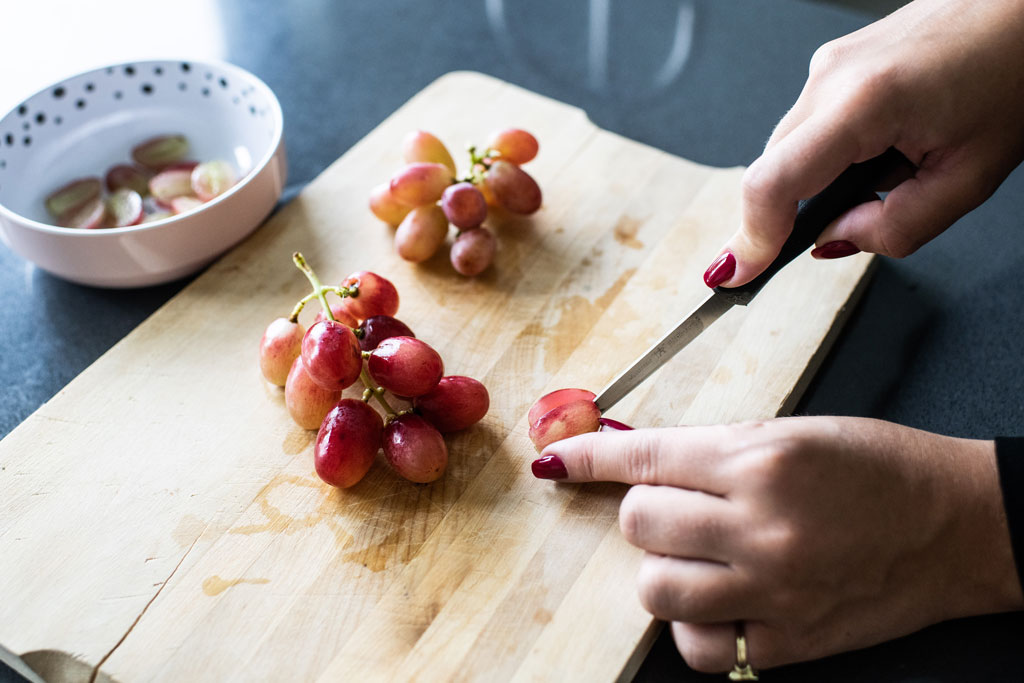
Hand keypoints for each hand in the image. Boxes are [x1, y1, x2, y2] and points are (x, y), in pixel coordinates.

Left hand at [531, 416, 1022, 670]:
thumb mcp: (791, 432)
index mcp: (761, 461)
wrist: (955, 526)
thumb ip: (708, 449)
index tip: (554, 461)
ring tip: (700, 555)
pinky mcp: (787, 643)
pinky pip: (699, 646)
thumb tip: (630, 455)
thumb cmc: (876, 466)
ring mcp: (773, 593)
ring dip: (664, 567)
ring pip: (655, 589)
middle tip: (681, 507)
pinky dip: (699, 623)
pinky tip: (725, 600)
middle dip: (646, 511)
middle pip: (639, 524)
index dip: (588, 457)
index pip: (646, 459)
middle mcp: (761, 527)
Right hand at [704, 0, 1023, 287]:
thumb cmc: (1014, 70)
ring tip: (890, 175)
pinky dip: (831, 155)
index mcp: (864, 103)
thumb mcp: (970, 177)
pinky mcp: (835, 61)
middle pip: (772, 169)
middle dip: (789, 215)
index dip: (750, 238)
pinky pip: (809, 126)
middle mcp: (831, 76)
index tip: (735, 274)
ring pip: (789, 149)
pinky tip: (884, 150)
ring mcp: (828, 64)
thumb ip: (897, 228)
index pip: (773, 183)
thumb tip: (836, 240)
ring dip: (819, 182)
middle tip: (829, 238)